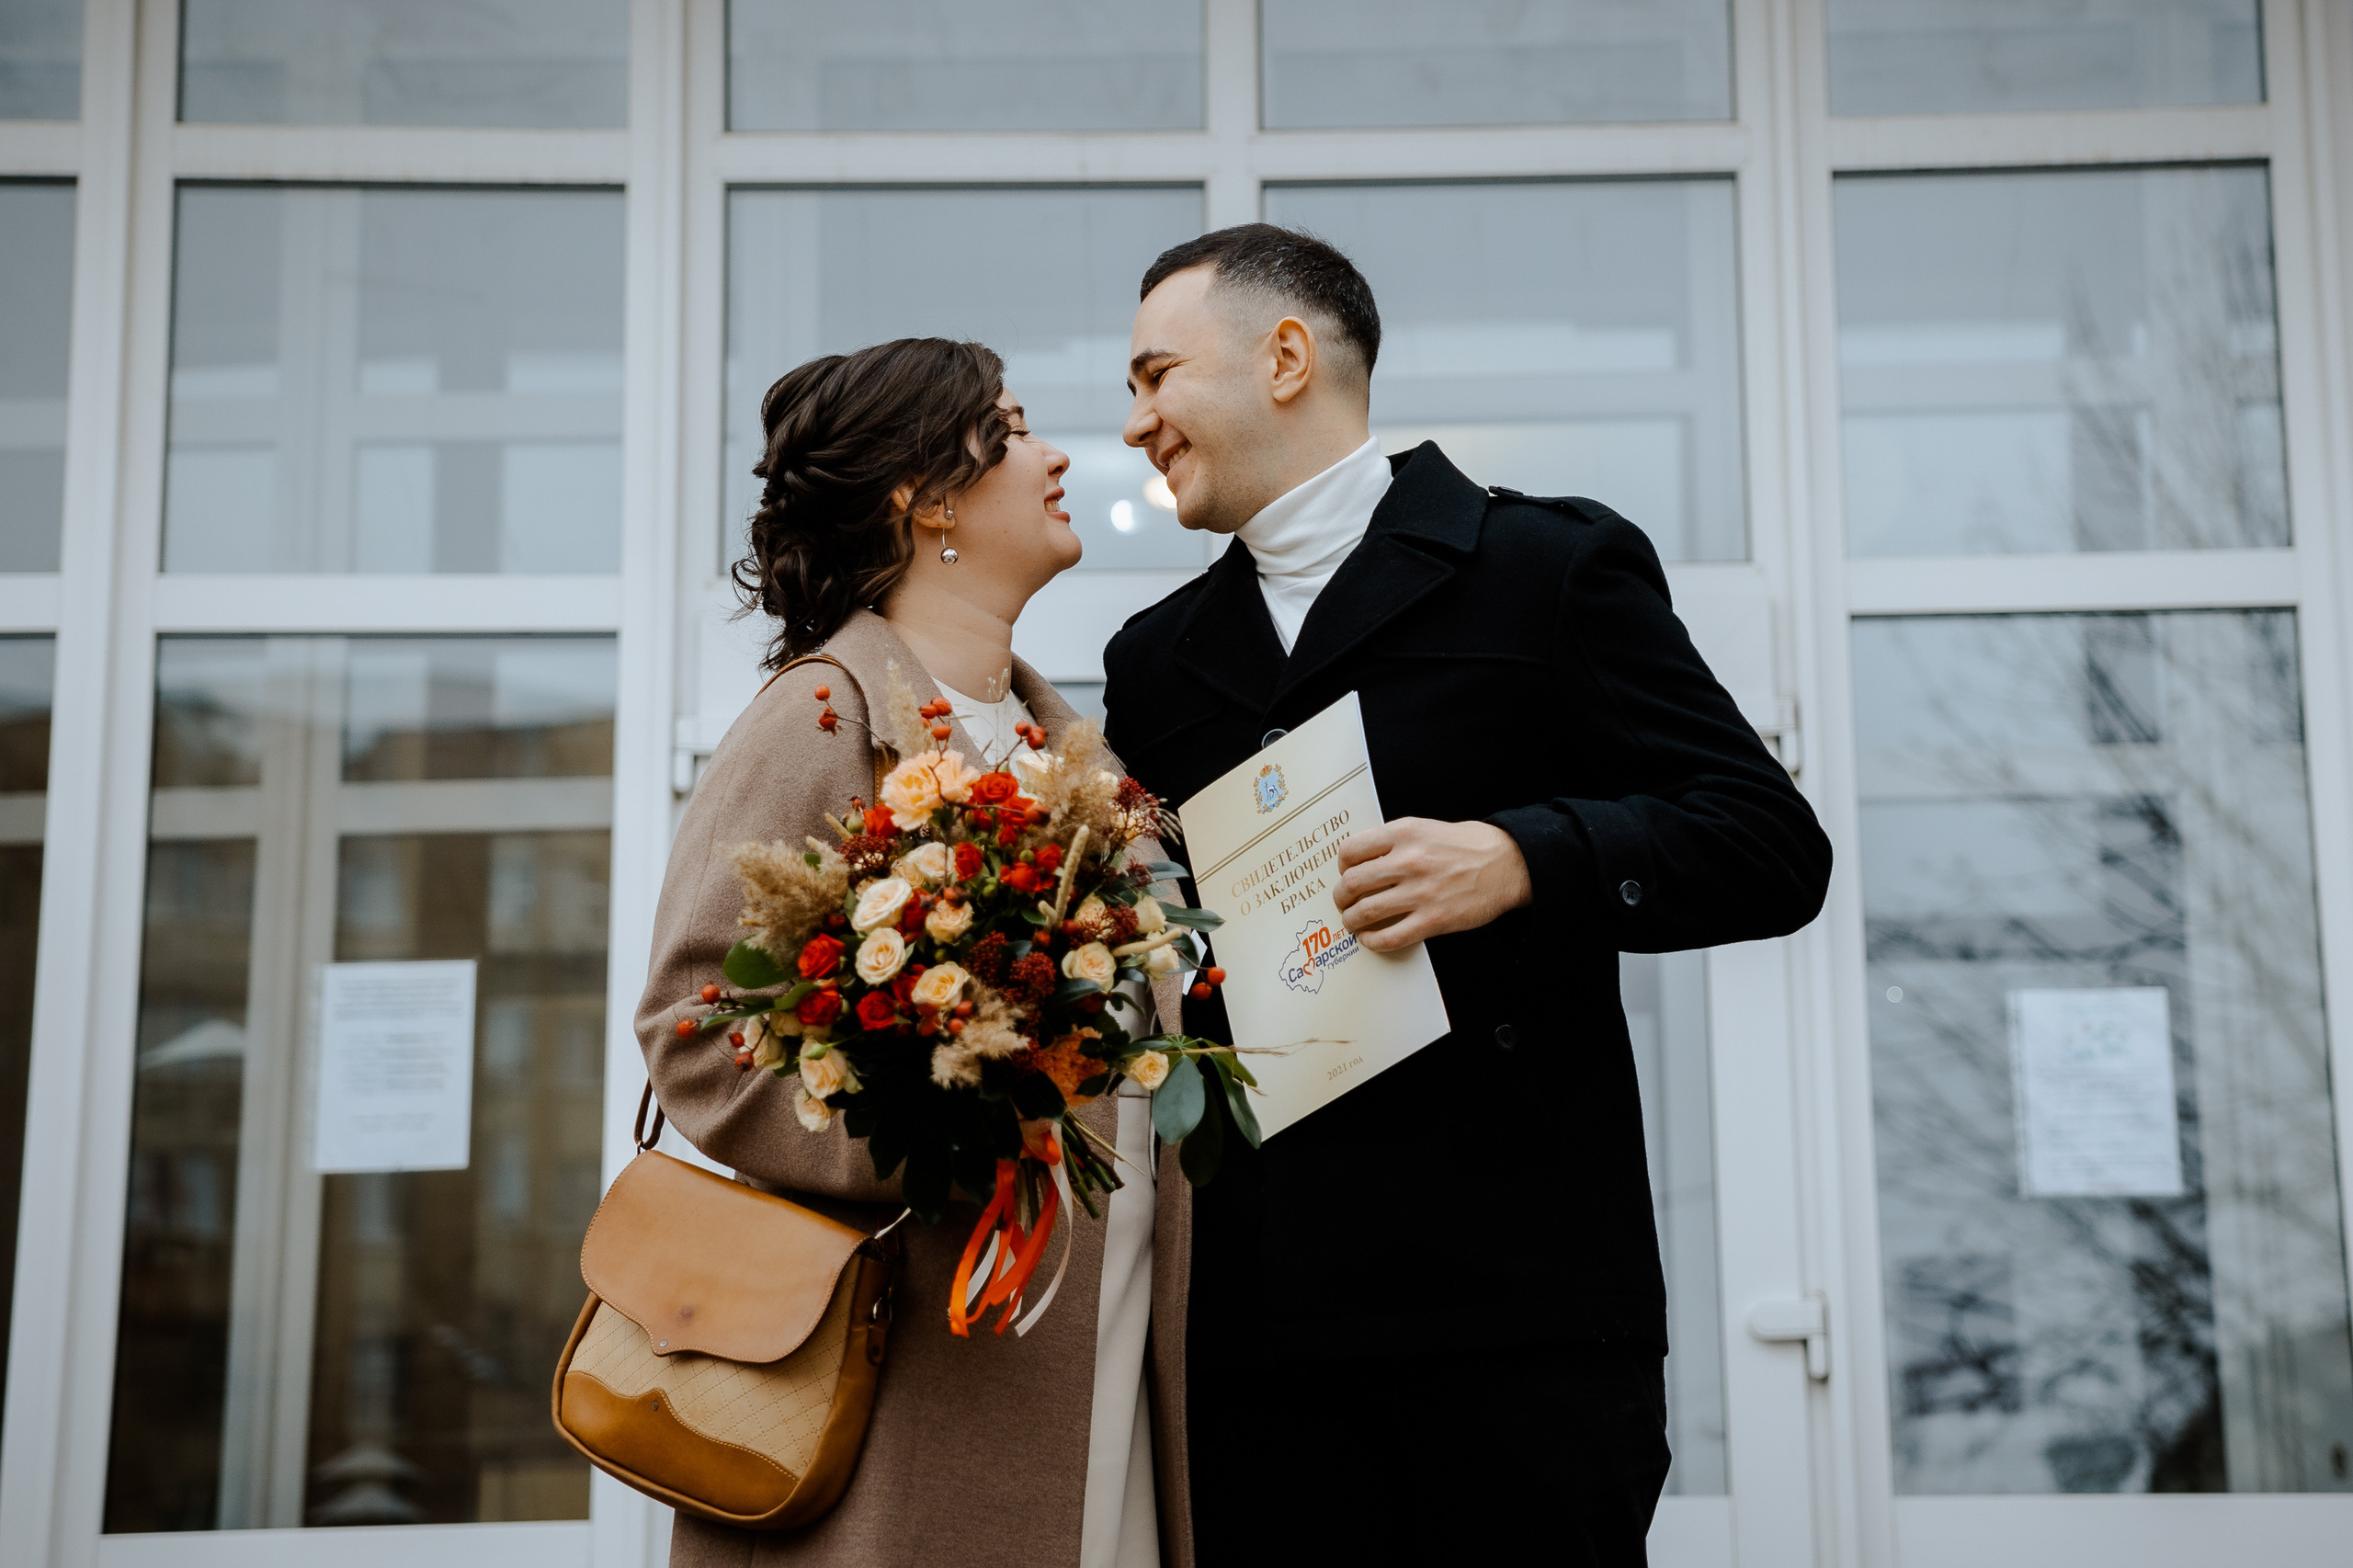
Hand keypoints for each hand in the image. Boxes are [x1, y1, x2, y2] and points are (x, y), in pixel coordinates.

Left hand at [1333, 818, 1533, 952]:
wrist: (1507, 864)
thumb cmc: (1467, 845)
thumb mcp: (1426, 828)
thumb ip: (1393, 842)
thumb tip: (1360, 862)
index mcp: (1404, 833)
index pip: (1350, 851)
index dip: (1341, 866)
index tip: (1345, 874)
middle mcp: (1409, 861)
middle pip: (1352, 883)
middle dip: (1341, 897)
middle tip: (1344, 901)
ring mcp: (1421, 892)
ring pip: (1365, 912)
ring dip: (1351, 920)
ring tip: (1353, 921)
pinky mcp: (1433, 920)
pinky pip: (1389, 937)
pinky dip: (1372, 941)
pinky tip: (1370, 939)